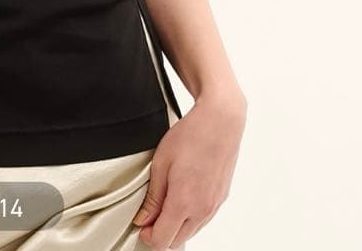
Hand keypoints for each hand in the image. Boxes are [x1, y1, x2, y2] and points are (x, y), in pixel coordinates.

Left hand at [132, 91, 246, 248]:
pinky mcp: (221, 199)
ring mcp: (214, 206)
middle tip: (149, 215)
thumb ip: (153, 197)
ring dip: (176, 226)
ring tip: (165, 202)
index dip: (147, 237)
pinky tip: (182, 197)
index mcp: (184, 203)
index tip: (140, 225)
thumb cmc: (191, 136)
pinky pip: (203, 219)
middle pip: (177, 241)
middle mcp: (202, 210)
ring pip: (191, 232)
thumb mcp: (161, 164)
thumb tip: (143, 219)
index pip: (162, 240)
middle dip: (160, 234)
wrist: (220, 121)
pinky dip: (190, 217)